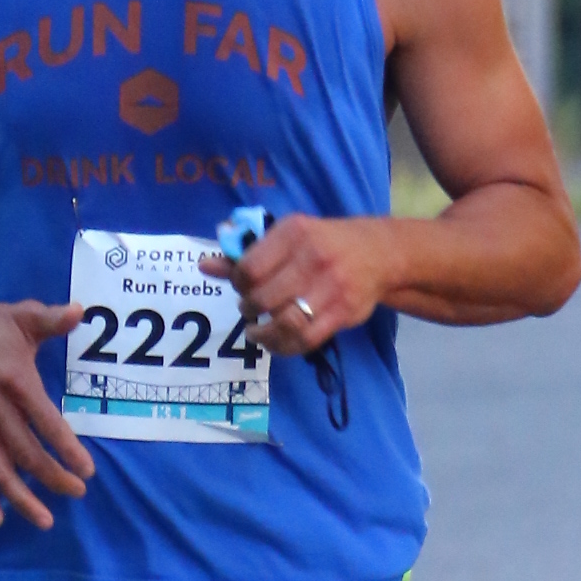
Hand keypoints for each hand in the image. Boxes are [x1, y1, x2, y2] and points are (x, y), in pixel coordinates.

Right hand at [0, 289, 93, 531]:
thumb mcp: (22, 316)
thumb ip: (52, 319)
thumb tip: (81, 311)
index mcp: (14, 381)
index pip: (45, 422)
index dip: (67, 449)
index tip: (87, 470)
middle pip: (25, 452)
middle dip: (52, 477)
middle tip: (76, 492)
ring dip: (20, 497)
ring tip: (43, 520)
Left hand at [202, 213, 388, 357]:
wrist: (377, 253)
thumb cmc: (321, 243)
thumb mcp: (285, 238)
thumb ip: (244, 254)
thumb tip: (204, 265)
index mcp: (294, 233)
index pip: (249, 268)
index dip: (237, 284)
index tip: (241, 287)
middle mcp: (313, 258)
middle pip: (264, 298)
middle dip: (248, 309)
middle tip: (249, 310)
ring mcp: (331, 288)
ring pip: (284, 323)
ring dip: (263, 334)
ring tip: (256, 332)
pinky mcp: (343, 313)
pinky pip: (306, 340)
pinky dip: (284, 347)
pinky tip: (276, 343)